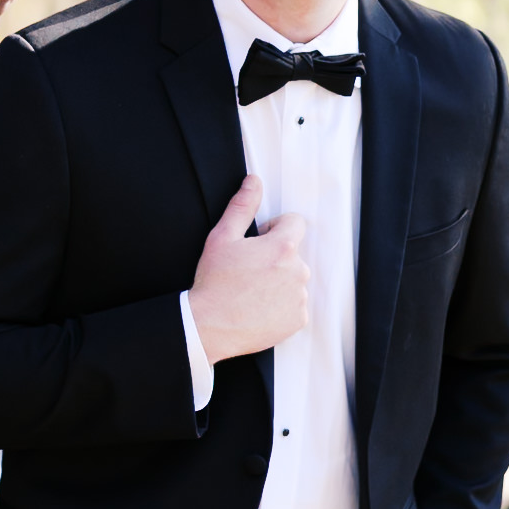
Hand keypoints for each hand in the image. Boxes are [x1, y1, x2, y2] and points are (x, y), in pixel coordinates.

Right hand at [187, 175, 308, 363]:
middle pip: (293, 253)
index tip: (257, 242)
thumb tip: (254, 182)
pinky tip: (258, 307)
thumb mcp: (222, 237)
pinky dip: (280, 304)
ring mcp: (299, 297)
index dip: (274, 229)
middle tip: (248, 269)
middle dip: (275, 256)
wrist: (209, 326)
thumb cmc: (214, 282)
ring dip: (278, 280)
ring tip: (250, 290)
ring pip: (293, 278)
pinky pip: (294, 304)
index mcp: (283, 247)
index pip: (294, 222)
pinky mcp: (297, 319)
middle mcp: (298, 271)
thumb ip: (242, 206)